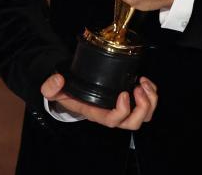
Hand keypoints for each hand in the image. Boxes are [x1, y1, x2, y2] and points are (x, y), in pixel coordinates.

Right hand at [41, 73, 157, 129]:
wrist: (70, 91)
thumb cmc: (65, 92)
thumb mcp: (53, 90)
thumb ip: (50, 87)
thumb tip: (58, 79)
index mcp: (96, 113)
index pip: (113, 120)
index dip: (123, 110)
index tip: (124, 93)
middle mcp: (111, 114)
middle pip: (134, 122)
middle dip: (142, 107)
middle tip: (138, 88)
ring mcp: (121, 108)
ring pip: (144, 116)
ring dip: (150, 101)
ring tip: (144, 84)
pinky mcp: (128, 99)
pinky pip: (146, 105)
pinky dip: (151, 94)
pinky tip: (144, 81)